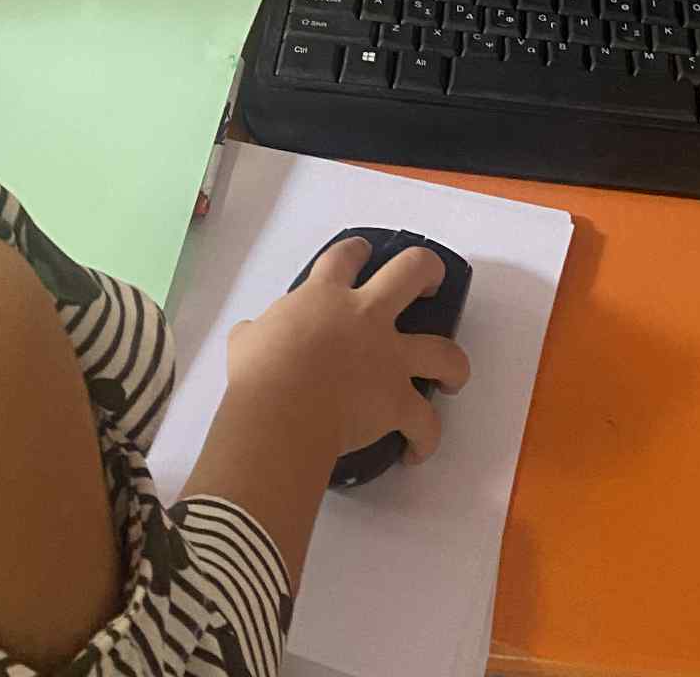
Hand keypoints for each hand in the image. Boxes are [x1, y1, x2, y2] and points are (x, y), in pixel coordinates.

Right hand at [226, 239, 470, 466]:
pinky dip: (425, 438)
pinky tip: (417, 449)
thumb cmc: (258, 372)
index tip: (362, 252)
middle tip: (430, 286)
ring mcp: (389, 357)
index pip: (345, 257)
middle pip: (413, 271)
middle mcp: (367, 316)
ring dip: (454, 363)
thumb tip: (249, 336)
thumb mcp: (245, 340)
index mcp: (325, 295)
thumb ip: (255, 332)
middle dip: (430, 273)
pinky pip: (426, 422)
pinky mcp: (398, 400)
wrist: (281, 411)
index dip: (357, 251)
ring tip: (453, 375)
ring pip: (444, 349)